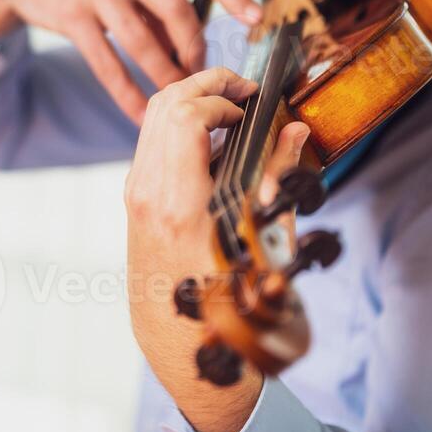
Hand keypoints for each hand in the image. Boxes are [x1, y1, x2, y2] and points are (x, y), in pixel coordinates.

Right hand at [0, 0, 262, 122]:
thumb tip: (192, 44)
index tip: (256, 19)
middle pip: (175, 9)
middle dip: (194, 49)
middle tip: (201, 75)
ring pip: (142, 42)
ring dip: (164, 76)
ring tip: (176, 97)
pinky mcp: (70, 15)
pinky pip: (107, 64)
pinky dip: (127, 93)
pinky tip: (140, 112)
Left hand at [124, 67, 310, 431]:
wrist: (186, 348)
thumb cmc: (236, 308)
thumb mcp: (270, 246)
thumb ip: (281, 180)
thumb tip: (296, 130)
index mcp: (181, 207)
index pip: (185, 117)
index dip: (221, 95)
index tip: (254, 102)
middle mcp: (149, 196)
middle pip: (163, 105)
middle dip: (205, 83)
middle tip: (244, 86)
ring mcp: (136, 197)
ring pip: (152, 120)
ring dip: (191, 100)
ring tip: (232, 106)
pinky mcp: (135, 202)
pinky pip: (152, 143)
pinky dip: (179, 124)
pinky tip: (213, 136)